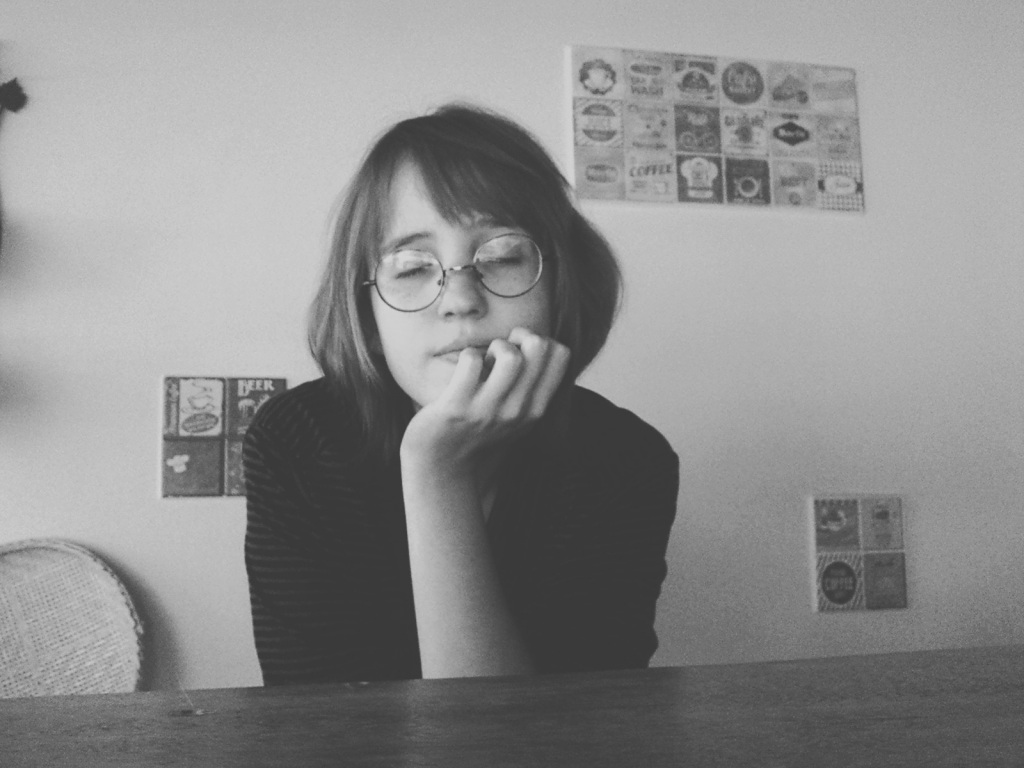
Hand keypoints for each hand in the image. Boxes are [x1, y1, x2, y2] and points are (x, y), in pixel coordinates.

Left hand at [400, 328, 570, 474]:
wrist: (442, 470)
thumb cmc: (476, 436)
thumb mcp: (516, 419)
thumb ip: (531, 390)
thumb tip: (540, 345)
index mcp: (535, 409)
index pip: (562, 355)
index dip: (541, 340)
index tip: (521, 350)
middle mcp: (518, 410)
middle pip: (540, 348)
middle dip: (519, 337)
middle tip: (500, 351)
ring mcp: (488, 410)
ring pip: (510, 356)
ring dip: (495, 347)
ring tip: (484, 361)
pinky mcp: (457, 407)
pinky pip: (471, 361)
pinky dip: (468, 356)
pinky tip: (463, 371)